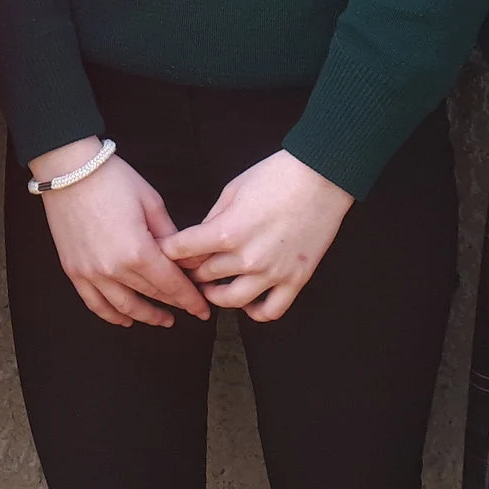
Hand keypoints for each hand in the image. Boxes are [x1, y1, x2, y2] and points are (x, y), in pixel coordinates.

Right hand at [32, 138, 211, 328]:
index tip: (202, 310)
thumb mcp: (151, 202)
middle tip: (189, 309)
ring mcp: (91, 273)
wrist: (69, 169)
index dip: (190, 299)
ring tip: (162, 320)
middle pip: (152, 295)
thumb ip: (170, 235)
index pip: (171, 285)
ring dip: (146, 316)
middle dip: (174, 304)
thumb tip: (189, 259)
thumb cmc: (112, 179)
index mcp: (138, 251)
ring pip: (124, 307)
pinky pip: (94, 303)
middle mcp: (114, 269)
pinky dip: (111, 315)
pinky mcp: (74, 271)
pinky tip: (125, 319)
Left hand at [159, 150, 351, 322]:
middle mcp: (247, 258)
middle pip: (204, 275)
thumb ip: (212, 218)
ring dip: (216, 296)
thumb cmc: (276, 175)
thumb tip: (198, 239)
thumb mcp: (233, 190)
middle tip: (189, 268)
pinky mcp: (295, 280)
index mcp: (226, 231)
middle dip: (191, 271)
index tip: (167, 251)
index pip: (182, 251)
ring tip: (212, 288)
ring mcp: (272, 273)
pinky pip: (270, 311)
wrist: (321, 177)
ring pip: (232, 301)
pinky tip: (248, 304)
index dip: (169, 251)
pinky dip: (255, 313)